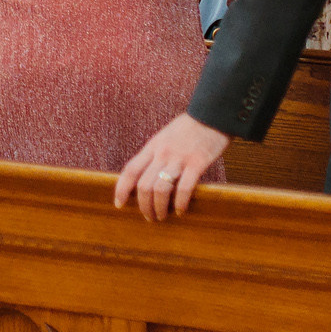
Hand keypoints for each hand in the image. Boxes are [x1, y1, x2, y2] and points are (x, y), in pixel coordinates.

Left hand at [113, 114, 230, 220]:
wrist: (212, 114)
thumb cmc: (189, 128)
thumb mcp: (165, 137)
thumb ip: (156, 154)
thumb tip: (147, 175)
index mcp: (152, 146)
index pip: (130, 170)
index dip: (121, 189)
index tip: (119, 204)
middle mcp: (162, 153)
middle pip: (143, 185)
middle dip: (143, 205)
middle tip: (148, 217)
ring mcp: (179, 158)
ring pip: (160, 189)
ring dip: (159, 208)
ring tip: (161, 216)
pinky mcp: (197, 163)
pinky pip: (184, 188)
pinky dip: (179, 203)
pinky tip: (180, 210)